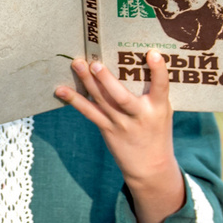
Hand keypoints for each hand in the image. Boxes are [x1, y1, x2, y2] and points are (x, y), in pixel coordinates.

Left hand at [56, 51, 186, 222]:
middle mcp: (139, 115)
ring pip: (102, 101)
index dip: (158, 70)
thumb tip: (134, 63)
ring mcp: (121, 124)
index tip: (152, 54)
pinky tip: (61, 90)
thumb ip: (152, 92)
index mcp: (159, 108)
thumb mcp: (162, 112)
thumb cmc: (157, 131)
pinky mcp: (107, 129)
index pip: (161, 86)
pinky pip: (89, 113)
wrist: (150, 168)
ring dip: (88, 82)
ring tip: (77, 64)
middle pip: (121, 96)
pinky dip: (74, 100)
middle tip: (95, 63)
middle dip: (107, 80)